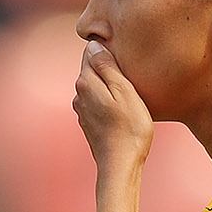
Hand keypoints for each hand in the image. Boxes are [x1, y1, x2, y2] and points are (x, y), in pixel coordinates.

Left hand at [72, 39, 153, 175]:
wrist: (121, 166)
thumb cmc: (130, 128)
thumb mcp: (125, 91)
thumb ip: (107, 66)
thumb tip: (93, 44)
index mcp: (86, 82)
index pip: (92, 51)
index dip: (109, 51)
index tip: (126, 60)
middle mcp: (79, 95)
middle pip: (93, 69)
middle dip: (108, 68)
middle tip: (131, 76)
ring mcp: (83, 111)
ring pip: (96, 87)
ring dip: (109, 87)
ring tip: (128, 95)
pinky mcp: (89, 124)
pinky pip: (98, 103)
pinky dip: (109, 102)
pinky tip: (122, 111)